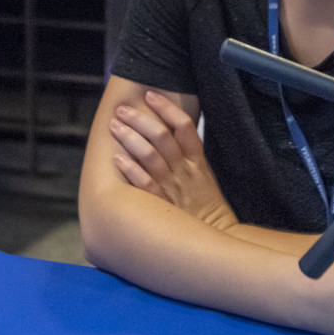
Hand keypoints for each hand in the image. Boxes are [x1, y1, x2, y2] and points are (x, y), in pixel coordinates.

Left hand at [108, 91, 237, 231]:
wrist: (219, 238)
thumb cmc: (207, 209)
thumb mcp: (205, 178)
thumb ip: (188, 158)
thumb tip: (169, 135)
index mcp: (197, 162)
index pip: (184, 127)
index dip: (166, 108)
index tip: (150, 96)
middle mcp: (184, 171)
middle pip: (162, 137)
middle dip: (140, 120)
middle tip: (122, 110)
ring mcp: (173, 187)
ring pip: (150, 156)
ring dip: (130, 138)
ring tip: (115, 126)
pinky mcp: (163, 205)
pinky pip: (145, 184)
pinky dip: (131, 170)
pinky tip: (117, 158)